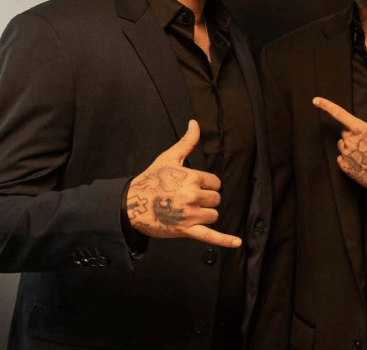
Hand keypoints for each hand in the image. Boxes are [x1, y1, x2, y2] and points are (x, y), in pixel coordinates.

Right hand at [125, 120, 240, 247]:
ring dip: (204, 214)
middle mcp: (193, 196)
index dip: (206, 185)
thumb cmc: (150, 180)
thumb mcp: (169, 158)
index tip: (192, 186)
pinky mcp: (186, 230)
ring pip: (213, 215)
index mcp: (192, 178)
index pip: (215, 183)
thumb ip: (187, 141)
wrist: (130, 205)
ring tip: (186, 211)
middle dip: (205, 199)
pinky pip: (210, 236)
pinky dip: (224, 240)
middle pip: (216, 199)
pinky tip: (237, 243)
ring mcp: (190, 214)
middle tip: (186, 199)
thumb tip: (195, 123)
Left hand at [313, 97, 366, 193]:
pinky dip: (349, 159)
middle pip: (344, 132)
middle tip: (366, 141)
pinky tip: (361, 162)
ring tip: (365, 153)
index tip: (315, 100)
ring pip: (342, 145)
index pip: (339, 113)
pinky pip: (342, 159)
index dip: (326, 105)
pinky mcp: (345, 167)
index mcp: (360, 129)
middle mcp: (350, 140)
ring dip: (350, 146)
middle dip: (352, 133)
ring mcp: (346, 154)